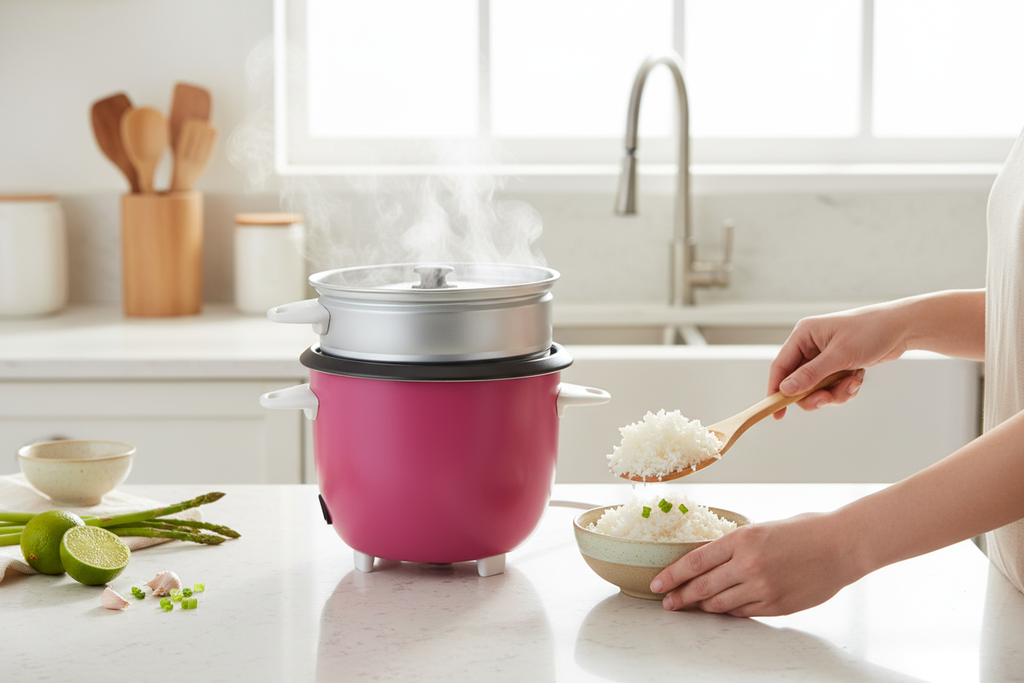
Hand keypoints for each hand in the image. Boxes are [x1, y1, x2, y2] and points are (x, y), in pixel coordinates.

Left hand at [650, 512, 861, 616]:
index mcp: (741, 539)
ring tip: (691, 607)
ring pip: (721, 604)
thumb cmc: (805, 530)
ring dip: (703, 606)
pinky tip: (722, 609)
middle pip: (702, 586)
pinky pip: (744, 612)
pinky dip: (730, 611)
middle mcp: (748, 565)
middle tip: (667, 602)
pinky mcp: (777, 605)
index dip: (672, 575)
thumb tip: (713, 559)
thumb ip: (738, 545)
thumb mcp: (762, 527)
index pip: (695, 561)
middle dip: (681, 596)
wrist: (842, 545)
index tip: (658, 584)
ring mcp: (763, 587)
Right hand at [770, 304, 909, 417]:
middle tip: (829, 399)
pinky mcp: (838, 365)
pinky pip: (832, 387)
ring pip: (817, 388)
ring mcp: (824, 357)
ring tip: (853, 384)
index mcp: (803, 335)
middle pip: (798, 383)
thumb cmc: (871, 332)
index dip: (776, 390)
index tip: (776, 413)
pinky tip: (858, 378)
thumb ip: (811, 374)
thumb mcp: (839, 355)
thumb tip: (786, 390)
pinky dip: (844, 388)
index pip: (780, 367)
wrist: (902, 328)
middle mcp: (810, 346)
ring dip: (835, 392)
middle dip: (816, 394)